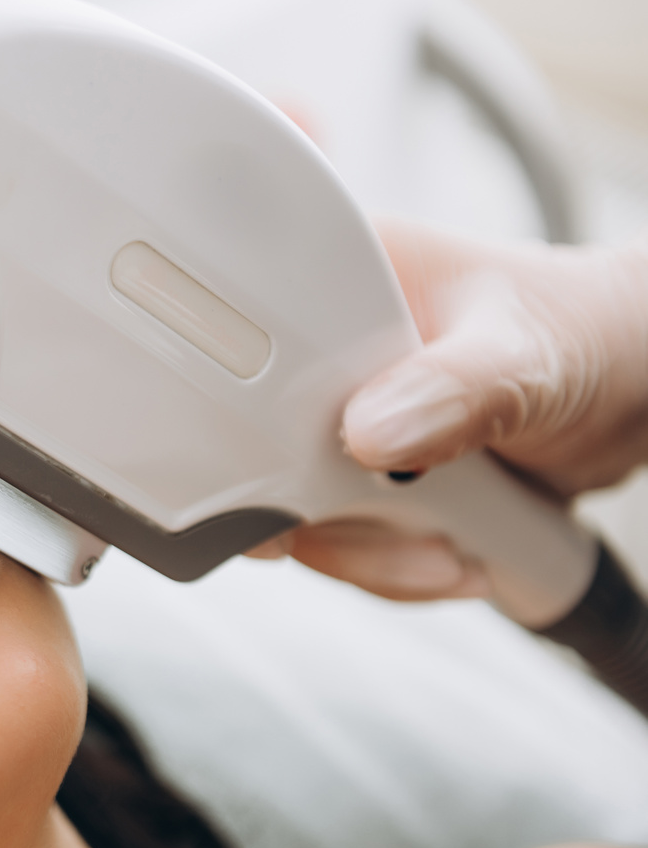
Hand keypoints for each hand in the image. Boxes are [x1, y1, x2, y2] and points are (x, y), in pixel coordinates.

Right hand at [250, 220, 647, 599]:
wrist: (634, 391)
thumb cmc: (586, 333)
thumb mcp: (524, 353)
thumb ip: (455, 389)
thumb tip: (370, 432)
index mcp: (330, 280)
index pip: (240, 346)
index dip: (239, 417)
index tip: (284, 474)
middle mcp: (315, 354)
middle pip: (249, 449)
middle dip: (320, 510)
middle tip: (390, 516)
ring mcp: (332, 421)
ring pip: (293, 514)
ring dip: (369, 552)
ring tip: (446, 543)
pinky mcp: (355, 478)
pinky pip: (338, 543)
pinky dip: (392, 567)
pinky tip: (453, 548)